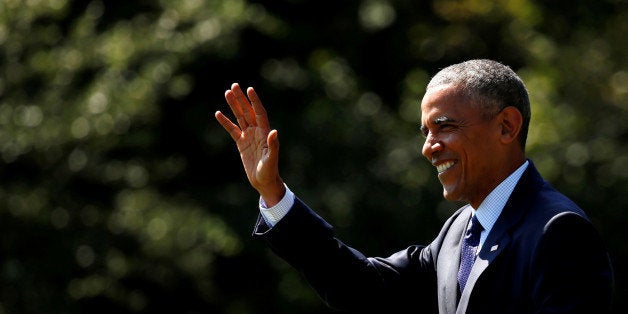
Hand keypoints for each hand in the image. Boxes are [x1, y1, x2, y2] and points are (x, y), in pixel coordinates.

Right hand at [215, 83, 284, 206]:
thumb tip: (274, 131)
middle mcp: (257, 131)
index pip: (259, 113)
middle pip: (248, 111)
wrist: (264, 181)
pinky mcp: (241, 143)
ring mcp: (249, 136)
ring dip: (234, 105)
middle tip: (234, 85)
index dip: (254, 101)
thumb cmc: (270, 171)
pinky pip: (232, 130)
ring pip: (240, 117)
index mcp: (264, 132)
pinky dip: (226, 122)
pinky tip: (218, 113)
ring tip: (227, 92)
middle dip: (241, 99)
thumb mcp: (271, 159)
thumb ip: (273, 145)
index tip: (249, 89)